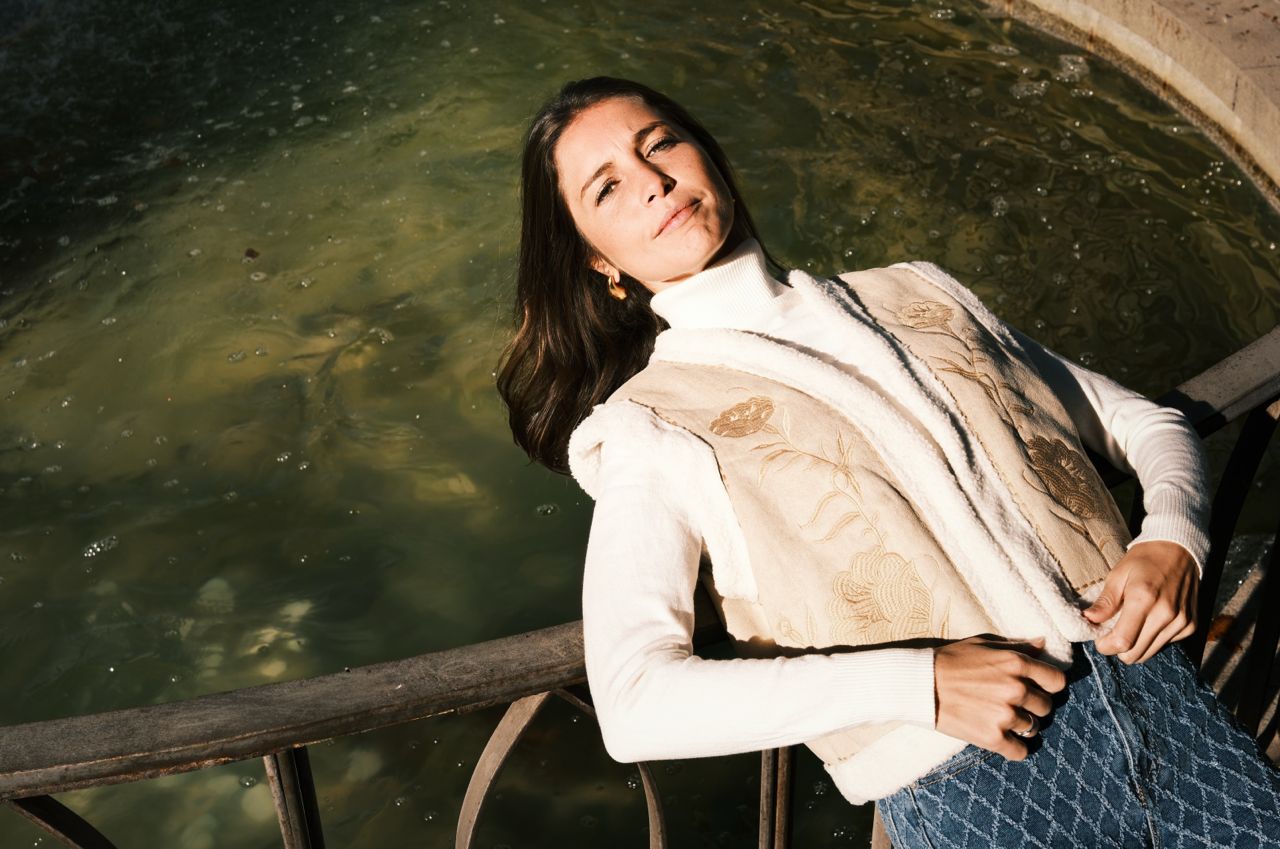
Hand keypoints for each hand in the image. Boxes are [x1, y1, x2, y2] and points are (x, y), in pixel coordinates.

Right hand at [933, 635, 1066, 760]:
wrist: (920, 684)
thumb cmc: (950, 660)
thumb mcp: (983, 644)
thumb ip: (1017, 646)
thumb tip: (1043, 643)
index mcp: (1015, 663)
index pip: (1057, 681)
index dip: (1048, 685)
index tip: (1036, 688)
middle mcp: (1016, 689)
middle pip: (1046, 706)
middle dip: (1032, 706)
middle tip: (1012, 704)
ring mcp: (1005, 715)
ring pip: (1033, 728)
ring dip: (1021, 725)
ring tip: (1001, 719)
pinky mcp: (993, 737)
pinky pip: (1020, 751)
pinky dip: (1013, 747)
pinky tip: (1001, 739)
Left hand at [1082, 540, 1197, 663]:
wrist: (1178, 550)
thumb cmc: (1143, 561)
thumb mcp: (1117, 575)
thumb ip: (1105, 602)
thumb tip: (1089, 620)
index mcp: (1144, 599)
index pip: (1123, 641)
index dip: (1106, 646)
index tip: (1099, 640)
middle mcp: (1166, 614)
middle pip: (1136, 654)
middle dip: (1118, 649)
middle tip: (1112, 633)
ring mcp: (1181, 622)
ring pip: (1149, 653)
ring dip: (1135, 646)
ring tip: (1129, 626)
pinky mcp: (1190, 626)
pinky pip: (1164, 645)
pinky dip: (1151, 639)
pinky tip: (1148, 622)